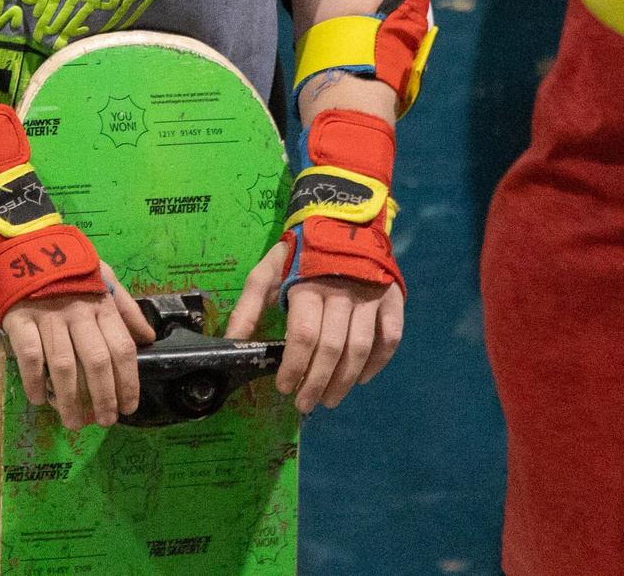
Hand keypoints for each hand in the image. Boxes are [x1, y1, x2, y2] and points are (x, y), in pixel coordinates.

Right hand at [0, 263, 154, 430]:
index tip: (129, 407)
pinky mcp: (20, 320)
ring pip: (64, 365)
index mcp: (102, 304)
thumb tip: (148, 337)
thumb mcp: (105, 277)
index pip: (122, 348)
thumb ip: (126, 308)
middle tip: (106, 421)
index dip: (128, 382)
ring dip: (70, 400)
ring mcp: (48, 317)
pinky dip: (34, 381)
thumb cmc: (69, 269)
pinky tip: (40, 399)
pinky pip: (30, 357)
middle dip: (104, 397)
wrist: (25, 247)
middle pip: (96, 362)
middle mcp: (78, 312)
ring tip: (75, 422)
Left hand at [227, 241, 404, 412]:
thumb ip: (249, 306)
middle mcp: (342, 292)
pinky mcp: (392, 296)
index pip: (303, 336)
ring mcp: (370, 295)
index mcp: (308, 286)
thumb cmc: (299, 252)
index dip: (294, 367)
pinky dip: (379, 362)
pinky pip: (391, 336)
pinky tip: (363, 378)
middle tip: (305, 404)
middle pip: (332, 348)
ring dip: (345, 380)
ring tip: (330, 399)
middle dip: (317, 383)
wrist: (341, 219)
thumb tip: (231, 342)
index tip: (283, 387)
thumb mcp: (267, 271)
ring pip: (361, 347)